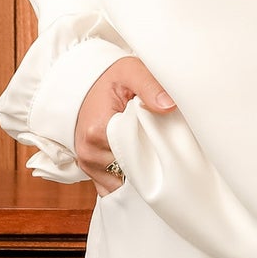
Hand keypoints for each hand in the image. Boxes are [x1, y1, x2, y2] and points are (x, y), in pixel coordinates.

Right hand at [76, 56, 177, 195]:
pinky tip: (138, 166)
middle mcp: (89, 152)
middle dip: (149, 163)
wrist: (88, 82)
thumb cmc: (111, 77)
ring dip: (138, 171)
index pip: (135, 156)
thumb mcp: (131, 71)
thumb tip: (169, 106)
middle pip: (130, 171)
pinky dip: (126, 179)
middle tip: (161, 145)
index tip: (166, 140)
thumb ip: (150, 86)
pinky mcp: (90, 169)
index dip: (155, 150)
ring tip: (148, 151)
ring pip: (122, 180)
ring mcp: (88, 163)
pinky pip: (112, 186)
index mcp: (98, 131)